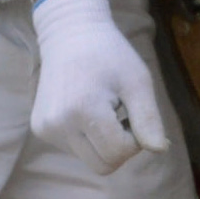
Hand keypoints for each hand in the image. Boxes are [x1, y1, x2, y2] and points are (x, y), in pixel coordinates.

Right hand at [29, 0, 172, 171]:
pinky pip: (75, 149)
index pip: (119, 153)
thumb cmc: (109, 55)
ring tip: (104, 108)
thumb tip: (159, 151)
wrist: (69, 34)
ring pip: (89, 160)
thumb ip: (148, 118)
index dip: (136, 139)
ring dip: (104, 143)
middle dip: (120, 146)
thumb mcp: (137, 81)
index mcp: (83, 109)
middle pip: (103, 165)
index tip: (134, 113)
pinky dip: (88, 137)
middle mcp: (58, 124)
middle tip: (122, 114)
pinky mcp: (40, 129)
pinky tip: (87, 109)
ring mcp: (46, 128)